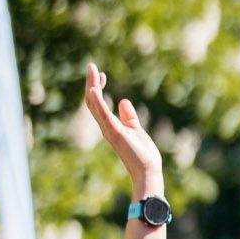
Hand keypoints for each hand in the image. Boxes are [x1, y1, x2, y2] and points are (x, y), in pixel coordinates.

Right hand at [82, 63, 164, 196]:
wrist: (148, 172)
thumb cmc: (143, 155)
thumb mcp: (137, 130)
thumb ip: (129, 116)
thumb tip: (123, 101)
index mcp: (111, 126)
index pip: (99, 104)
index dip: (98, 88)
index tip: (102, 75)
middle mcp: (106, 127)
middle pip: (93, 101)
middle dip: (92, 83)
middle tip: (92, 66)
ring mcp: (109, 129)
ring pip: (95, 105)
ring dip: (92, 86)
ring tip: (92, 70)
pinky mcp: (114, 132)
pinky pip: (102, 115)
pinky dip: (97, 102)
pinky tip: (94, 89)